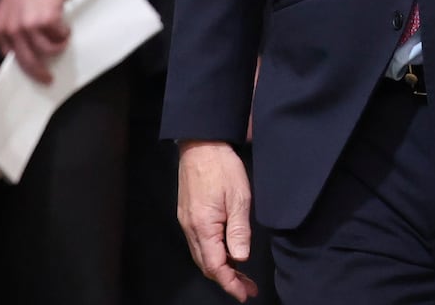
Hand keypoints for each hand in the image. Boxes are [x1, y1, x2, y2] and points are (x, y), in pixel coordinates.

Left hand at [0, 0, 68, 83]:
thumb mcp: (7, 9)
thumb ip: (10, 28)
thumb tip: (24, 47)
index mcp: (0, 28)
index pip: (10, 55)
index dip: (23, 65)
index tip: (33, 69)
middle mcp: (13, 30)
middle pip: (27, 60)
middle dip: (39, 73)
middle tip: (48, 79)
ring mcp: (30, 26)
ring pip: (47, 50)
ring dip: (58, 48)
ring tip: (63, 40)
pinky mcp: (47, 20)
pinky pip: (59, 36)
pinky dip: (64, 34)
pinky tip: (65, 28)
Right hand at [177, 141, 257, 300]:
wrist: (201, 144)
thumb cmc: (222, 167)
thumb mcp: (239, 198)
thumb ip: (239, 231)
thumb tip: (241, 258)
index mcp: (203, 227)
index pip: (216, 266)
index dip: (230, 283)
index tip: (244, 294)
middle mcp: (190, 228)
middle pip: (206, 265)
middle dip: (227, 279)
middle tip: (247, 287)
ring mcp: (187, 222)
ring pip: (202, 255)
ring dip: (221, 267)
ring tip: (241, 273)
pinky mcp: (188, 214)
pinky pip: (199, 243)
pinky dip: (213, 253)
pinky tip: (227, 251)